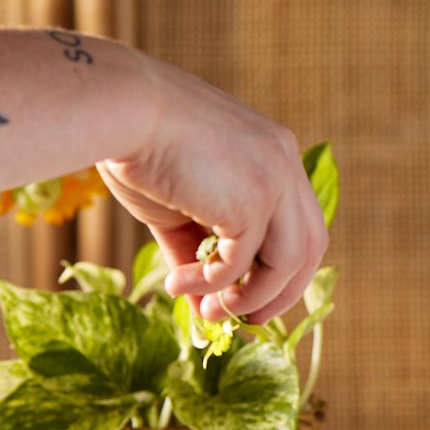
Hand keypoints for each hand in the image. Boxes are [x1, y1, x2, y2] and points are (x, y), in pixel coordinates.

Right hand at [99, 53, 325, 323]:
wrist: (119, 108)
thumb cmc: (139, 149)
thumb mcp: (179, 208)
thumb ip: (198, 253)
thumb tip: (202, 307)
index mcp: (276, 155)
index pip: (302, 223)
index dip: (285, 268)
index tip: (253, 297)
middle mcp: (285, 164)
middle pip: (310, 247)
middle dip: (282, 293)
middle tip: (247, 322)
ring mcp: (273, 181)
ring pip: (287, 264)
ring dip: (250, 299)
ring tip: (209, 312)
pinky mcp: (250, 201)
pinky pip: (241, 265)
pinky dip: (212, 286)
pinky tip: (178, 284)